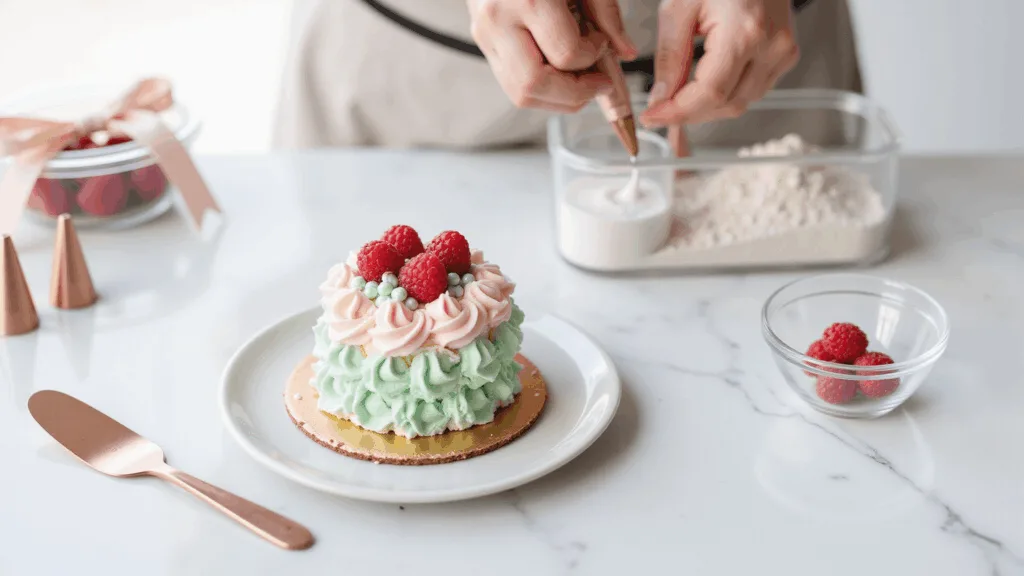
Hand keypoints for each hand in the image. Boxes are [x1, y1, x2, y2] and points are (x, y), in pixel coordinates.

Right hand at [468, 0, 638, 112]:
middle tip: (597, 84)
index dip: (593, 57)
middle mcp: (499, 20)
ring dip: (557, 99)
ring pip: (520, 94)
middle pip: (534, 84)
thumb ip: (606, 12)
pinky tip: (559, 75)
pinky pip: (512, 84)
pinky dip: (541, 89)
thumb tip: (626, 52)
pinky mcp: (483, 44)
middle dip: (574, 95)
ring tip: (579, 84)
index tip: (602, 45)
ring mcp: (486, 35)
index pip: (566, 54)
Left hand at [640, 0, 798, 126]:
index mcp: (745, 31)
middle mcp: (772, 45)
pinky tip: (702, 89)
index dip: (678, 113)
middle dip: (688, 114)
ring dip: (706, 108)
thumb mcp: (680, 7)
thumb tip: (660, 98)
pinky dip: (724, 96)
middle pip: (726, 104)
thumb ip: (669, 56)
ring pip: (741, 103)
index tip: (653, 117)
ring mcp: (784, 52)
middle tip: (659, 110)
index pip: (710, 93)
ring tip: (677, 99)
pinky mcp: (786, 54)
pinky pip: (753, 90)